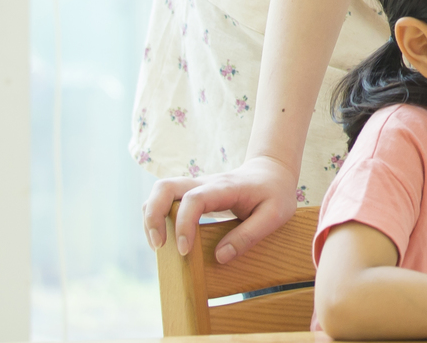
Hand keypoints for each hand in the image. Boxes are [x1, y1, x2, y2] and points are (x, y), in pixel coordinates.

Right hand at [141, 154, 298, 265]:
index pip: (194, 199)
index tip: (185, 251)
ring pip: (160, 191)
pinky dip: (157, 217)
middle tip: (159, 246)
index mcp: (225, 187)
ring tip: (159, 245)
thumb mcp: (275, 215)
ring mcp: (195, 187)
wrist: (272, 171)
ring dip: (151, 217)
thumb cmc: (275, 193)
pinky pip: (165, 200)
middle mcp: (205, 183)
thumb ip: (249, 235)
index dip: (184, 225)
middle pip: (164, 187)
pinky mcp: (192, 194)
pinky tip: (167, 239)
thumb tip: (219, 257)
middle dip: (153, 216)